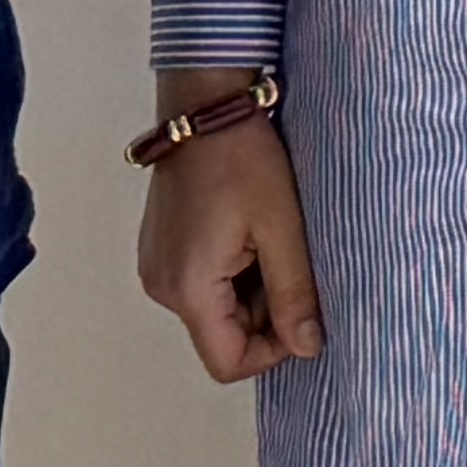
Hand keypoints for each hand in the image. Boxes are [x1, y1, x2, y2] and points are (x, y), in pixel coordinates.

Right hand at [137, 109, 324, 381]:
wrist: (205, 104)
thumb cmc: (241, 156)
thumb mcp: (282, 227)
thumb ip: (294, 293)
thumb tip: (307, 347)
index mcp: (187, 288)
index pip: (228, 362)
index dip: (273, 350)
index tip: (303, 312)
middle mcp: (162, 285)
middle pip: (224, 335)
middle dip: (267, 310)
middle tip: (292, 257)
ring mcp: (158, 265)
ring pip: (218, 307)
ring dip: (253, 285)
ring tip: (271, 236)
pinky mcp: (163, 247)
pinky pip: (205, 280)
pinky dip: (236, 267)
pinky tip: (252, 228)